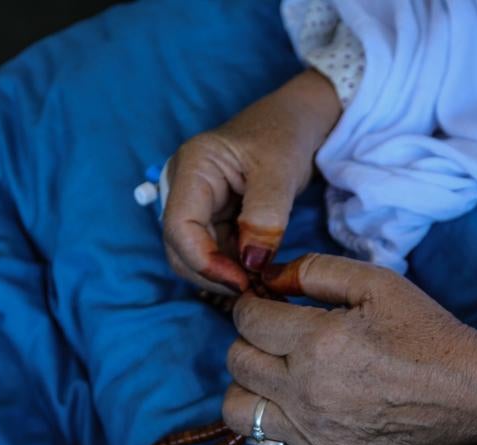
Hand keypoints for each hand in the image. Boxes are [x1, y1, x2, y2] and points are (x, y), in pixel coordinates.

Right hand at [161, 70, 341, 294]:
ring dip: (225, 277)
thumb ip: (265, 216)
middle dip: (213, 275)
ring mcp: (198, 207)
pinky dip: (234, 271)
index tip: (242, 281)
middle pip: (180, 249)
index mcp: (192, 168)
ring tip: (261, 285)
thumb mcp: (280, 170)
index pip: (179, 226)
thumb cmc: (285, 134)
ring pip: (196, 258)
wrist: (297, 123)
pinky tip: (259, 276)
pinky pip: (216, 255)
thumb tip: (251, 264)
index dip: (204, 262)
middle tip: (255, 290)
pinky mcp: (214, 221)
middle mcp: (185, 189)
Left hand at [201, 254, 476, 444]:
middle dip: (249, 341)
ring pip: (236, 414)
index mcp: (316, 343)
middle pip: (236, 362)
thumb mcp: (376, 281)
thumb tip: (267, 279)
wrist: (472, 389)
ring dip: (243, 391)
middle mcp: (306, 392)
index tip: (271, 304)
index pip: (247, 319)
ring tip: (269, 381)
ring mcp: (314, 434)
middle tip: (279, 337)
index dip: (253, 305)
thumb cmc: (426, 331)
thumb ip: (315, 271)